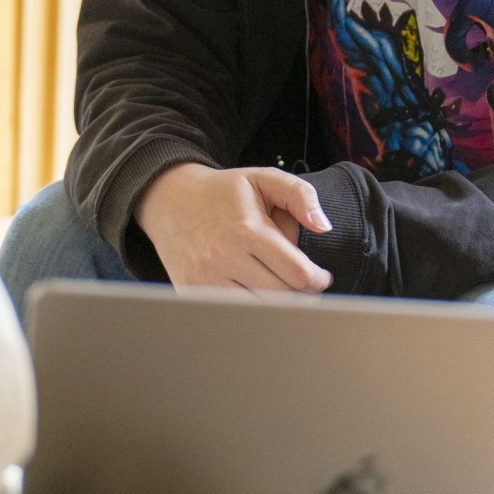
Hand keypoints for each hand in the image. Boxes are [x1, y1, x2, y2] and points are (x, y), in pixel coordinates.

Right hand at [134, 163, 333, 292]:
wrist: (169, 199)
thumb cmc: (223, 192)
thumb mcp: (263, 179)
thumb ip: (300, 195)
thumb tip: (324, 226)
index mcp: (247, 230)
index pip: (297, 274)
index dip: (317, 280)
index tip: (319, 278)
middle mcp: (224, 258)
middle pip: (281, 298)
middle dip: (302, 296)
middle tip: (304, 288)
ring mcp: (205, 280)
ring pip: (258, 312)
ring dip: (277, 307)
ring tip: (282, 292)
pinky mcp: (191, 292)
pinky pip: (230, 315)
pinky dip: (250, 312)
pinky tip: (257, 298)